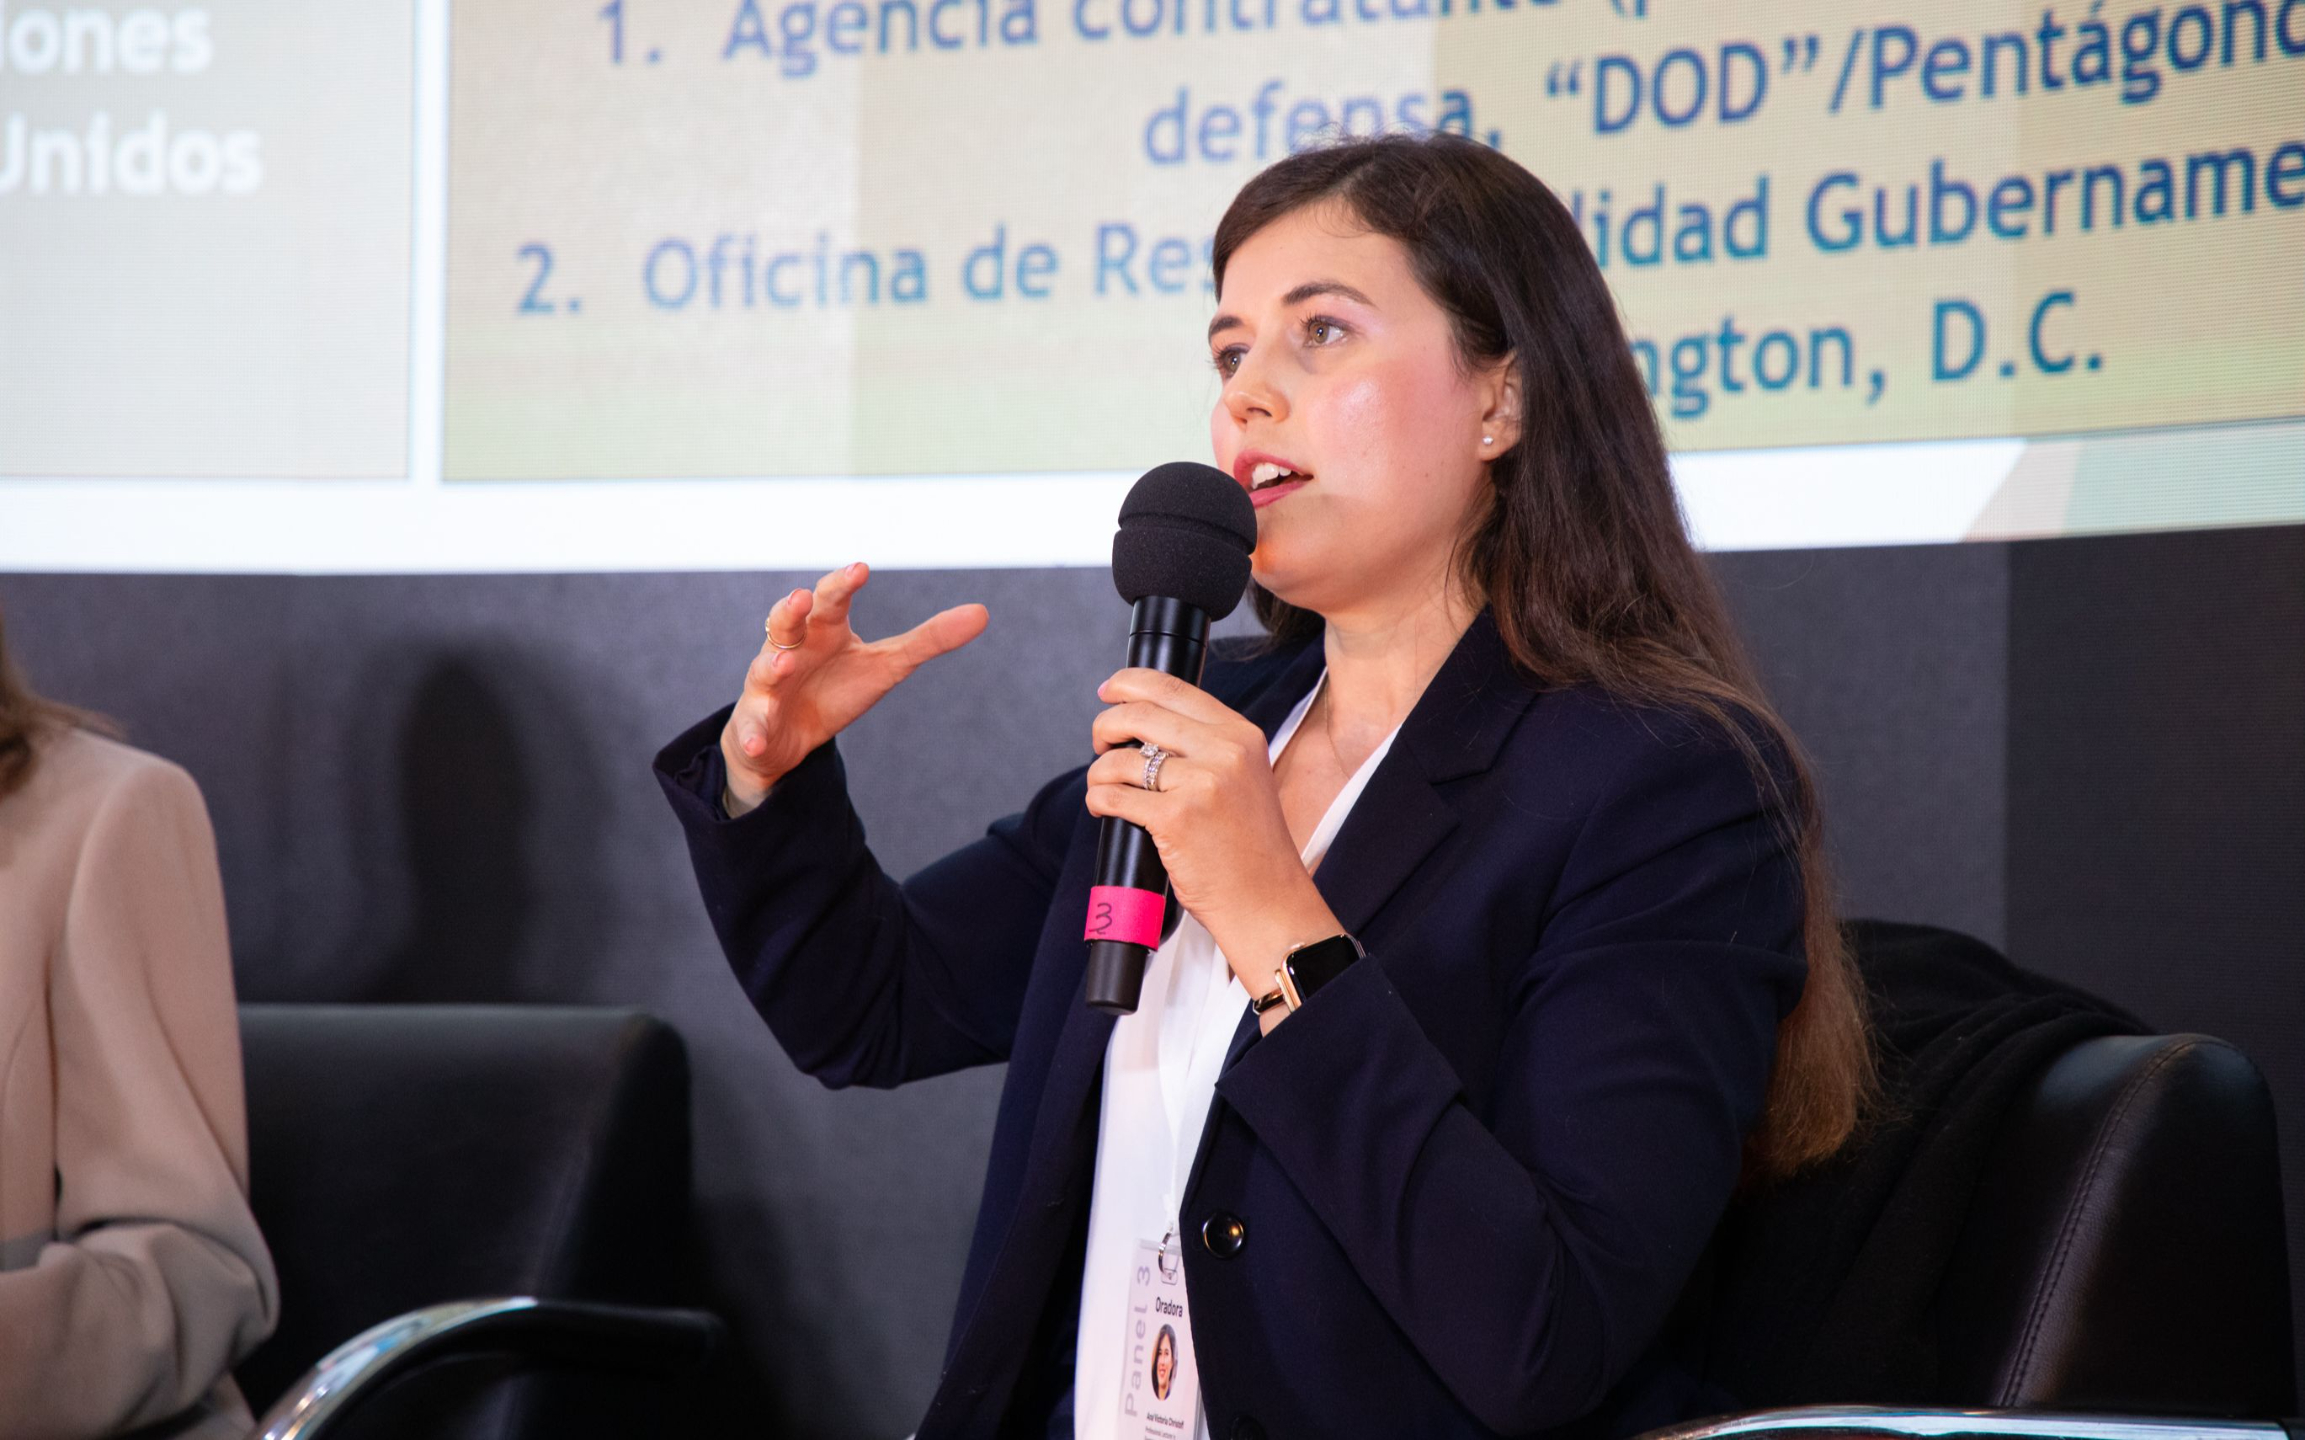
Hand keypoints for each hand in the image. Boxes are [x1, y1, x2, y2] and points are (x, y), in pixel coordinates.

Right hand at [720, 562, 988, 814]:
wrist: (790, 737)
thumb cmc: (837, 687)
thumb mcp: (887, 665)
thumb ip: (930, 639)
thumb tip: (983, 612)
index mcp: (823, 630)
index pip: (832, 600)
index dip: (843, 584)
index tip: (861, 569)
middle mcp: (789, 649)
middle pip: (786, 623)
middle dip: (791, 610)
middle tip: (802, 597)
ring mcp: (768, 686)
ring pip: (764, 670)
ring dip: (772, 665)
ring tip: (784, 662)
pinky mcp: (756, 723)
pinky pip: (751, 726)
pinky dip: (751, 732)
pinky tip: (754, 740)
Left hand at [1083, 668, 1340, 1015]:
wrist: (1268, 899)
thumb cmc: (1250, 847)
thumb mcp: (1243, 777)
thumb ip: (1205, 745)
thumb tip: (1145, 724)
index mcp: (1240, 735)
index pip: (1172, 688)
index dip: (1129, 683)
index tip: (1109, 691)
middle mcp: (1223, 752)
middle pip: (1139, 714)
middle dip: (1106, 726)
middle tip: (1100, 743)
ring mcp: (1200, 784)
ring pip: (1121, 759)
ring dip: (1100, 773)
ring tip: (1106, 787)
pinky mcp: (1175, 818)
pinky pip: (1114, 796)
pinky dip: (1100, 800)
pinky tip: (1105, 808)